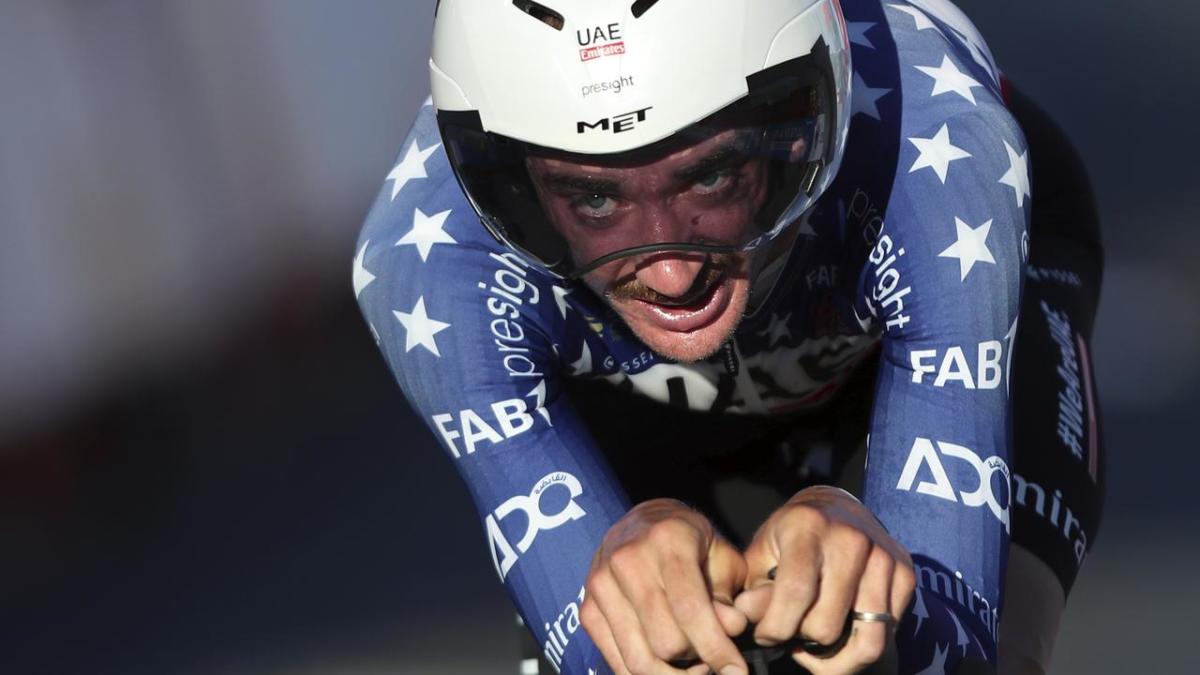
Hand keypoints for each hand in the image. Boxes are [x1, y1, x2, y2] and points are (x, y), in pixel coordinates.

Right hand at [580, 498, 749, 674]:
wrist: (641, 523)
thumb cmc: (690, 542)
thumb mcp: (722, 556)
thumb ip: (728, 595)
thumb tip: (730, 630)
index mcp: (667, 539)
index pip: (690, 609)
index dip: (716, 648)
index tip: (736, 671)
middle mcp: (628, 559)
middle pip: (665, 641)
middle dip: (697, 658)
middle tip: (712, 653)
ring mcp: (602, 585)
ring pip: (639, 659)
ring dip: (672, 673)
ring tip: (693, 663)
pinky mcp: (588, 608)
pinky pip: (617, 663)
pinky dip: (647, 673)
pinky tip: (666, 663)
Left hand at [734, 486, 915, 673]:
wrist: (837, 508)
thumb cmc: (790, 537)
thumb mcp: (762, 555)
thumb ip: (755, 589)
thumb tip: (747, 616)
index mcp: (808, 527)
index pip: (795, 593)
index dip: (775, 628)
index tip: (765, 636)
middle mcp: (851, 539)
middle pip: (827, 625)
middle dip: (802, 640)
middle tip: (791, 632)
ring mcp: (884, 557)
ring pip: (867, 640)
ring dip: (836, 656)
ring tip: (815, 647)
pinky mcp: (906, 574)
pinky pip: (888, 634)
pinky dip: (862, 646)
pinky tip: (841, 631)